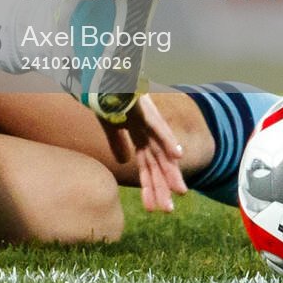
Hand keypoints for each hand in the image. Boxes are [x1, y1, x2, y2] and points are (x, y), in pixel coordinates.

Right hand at [102, 94, 188, 212]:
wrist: (102, 72)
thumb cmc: (104, 94)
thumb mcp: (109, 123)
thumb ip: (117, 141)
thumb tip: (124, 161)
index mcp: (138, 134)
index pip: (145, 165)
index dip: (149, 187)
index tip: (153, 209)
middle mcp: (147, 129)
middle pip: (156, 162)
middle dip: (162, 186)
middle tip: (168, 210)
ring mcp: (147, 119)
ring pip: (160, 149)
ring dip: (170, 171)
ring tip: (180, 192)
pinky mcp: (144, 109)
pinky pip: (157, 126)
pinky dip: (168, 141)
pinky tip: (179, 156)